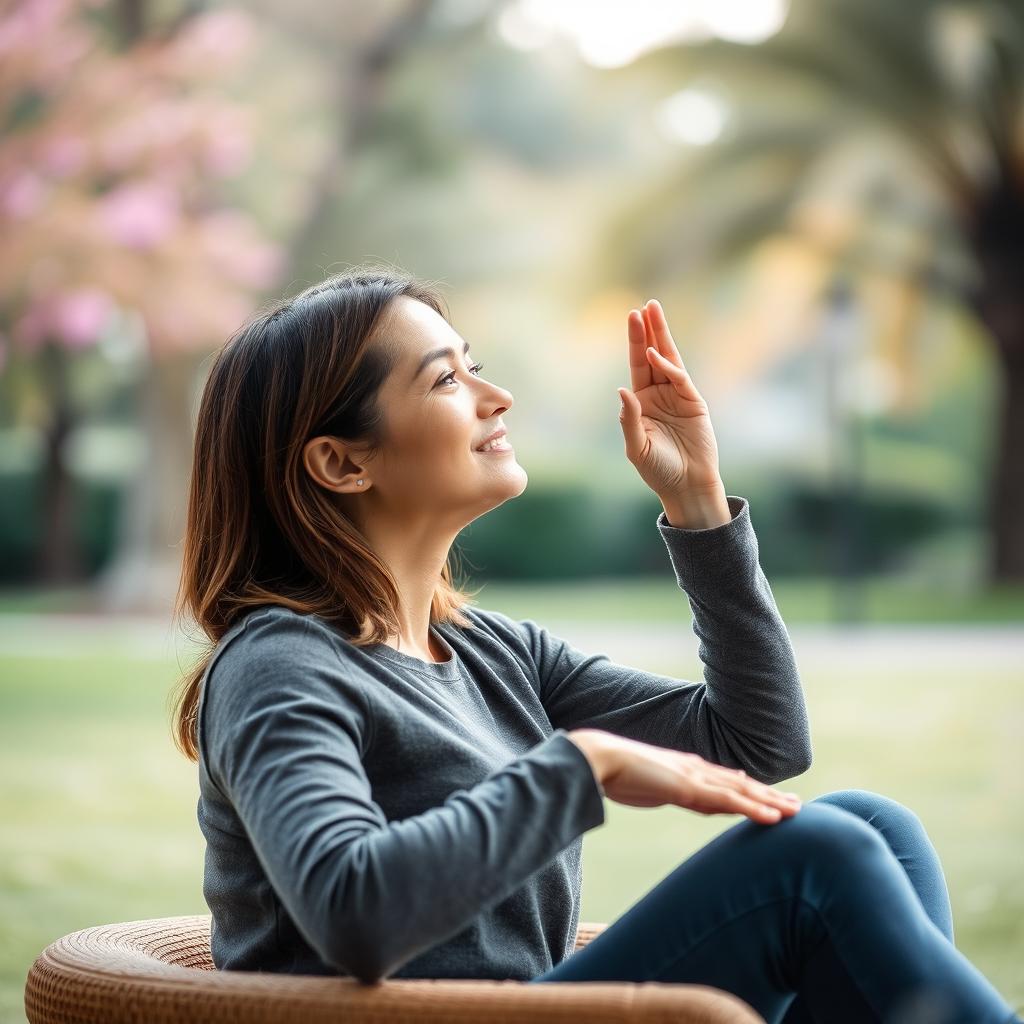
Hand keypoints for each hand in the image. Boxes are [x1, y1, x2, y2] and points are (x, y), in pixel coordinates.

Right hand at [570, 730, 801, 824]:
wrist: (599, 758)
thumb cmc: (612, 772)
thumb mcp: (643, 785)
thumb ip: (657, 788)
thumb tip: (660, 790)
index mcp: (683, 769)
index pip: (722, 781)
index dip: (747, 789)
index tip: (767, 795)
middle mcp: (694, 769)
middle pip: (739, 785)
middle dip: (768, 796)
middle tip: (795, 805)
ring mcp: (694, 777)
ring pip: (741, 793)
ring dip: (770, 802)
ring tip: (795, 811)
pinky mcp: (690, 788)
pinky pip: (729, 802)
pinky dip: (753, 809)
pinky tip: (773, 817)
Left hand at [618, 299, 723, 498]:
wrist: (687, 485)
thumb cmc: (659, 470)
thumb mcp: (637, 447)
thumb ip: (629, 419)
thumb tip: (622, 390)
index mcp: (641, 402)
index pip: (637, 365)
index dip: (635, 342)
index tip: (631, 316)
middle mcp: (659, 394)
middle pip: (651, 356)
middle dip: (648, 331)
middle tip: (643, 307)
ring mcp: (678, 396)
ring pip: (669, 360)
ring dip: (661, 337)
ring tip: (655, 311)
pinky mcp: (695, 402)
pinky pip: (680, 379)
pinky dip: (669, 367)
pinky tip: (656, 354)